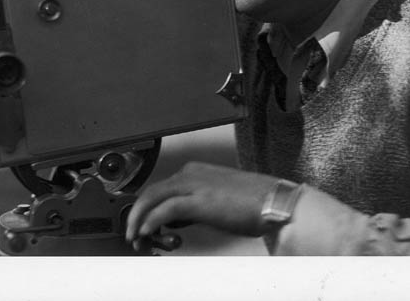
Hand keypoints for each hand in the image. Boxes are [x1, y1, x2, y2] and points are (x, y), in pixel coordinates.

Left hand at [124, 162, 279, 244]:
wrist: (276, 201)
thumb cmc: (254, 203)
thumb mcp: (216, 200)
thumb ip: (194, 206)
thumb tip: (177, 221)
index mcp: (195, 171)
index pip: (160, 188)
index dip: (146, 208)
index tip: (143, 226)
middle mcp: (190, 174)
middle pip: (151, 192)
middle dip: (137, 215)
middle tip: (133, 235)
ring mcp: (194, 185)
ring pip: (152, 199)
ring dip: (139, 220)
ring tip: (137, 239)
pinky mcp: (199, 201)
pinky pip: (165, 210)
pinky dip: (151, 221)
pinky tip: (147, 232)